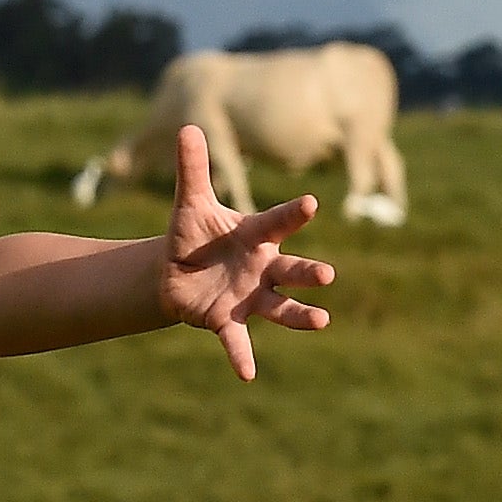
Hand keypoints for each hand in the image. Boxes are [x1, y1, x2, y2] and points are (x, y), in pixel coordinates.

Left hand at [160, 125, 337, 379]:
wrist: (174, 272)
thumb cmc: (192, 235)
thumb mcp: (189, 203)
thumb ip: (193, 169)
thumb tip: (187, 126)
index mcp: (256, 235)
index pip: (277, 222)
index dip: (292, 213)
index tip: (311, 203)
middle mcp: (263, 267)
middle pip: (292, 268)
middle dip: (309, 272)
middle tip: (327, 275)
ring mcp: (250, 296)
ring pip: (281, 307)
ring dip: (300, 315)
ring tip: (323, 321)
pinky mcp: (228, 320)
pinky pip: (238, 340)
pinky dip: (242, 357)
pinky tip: (246, 375)